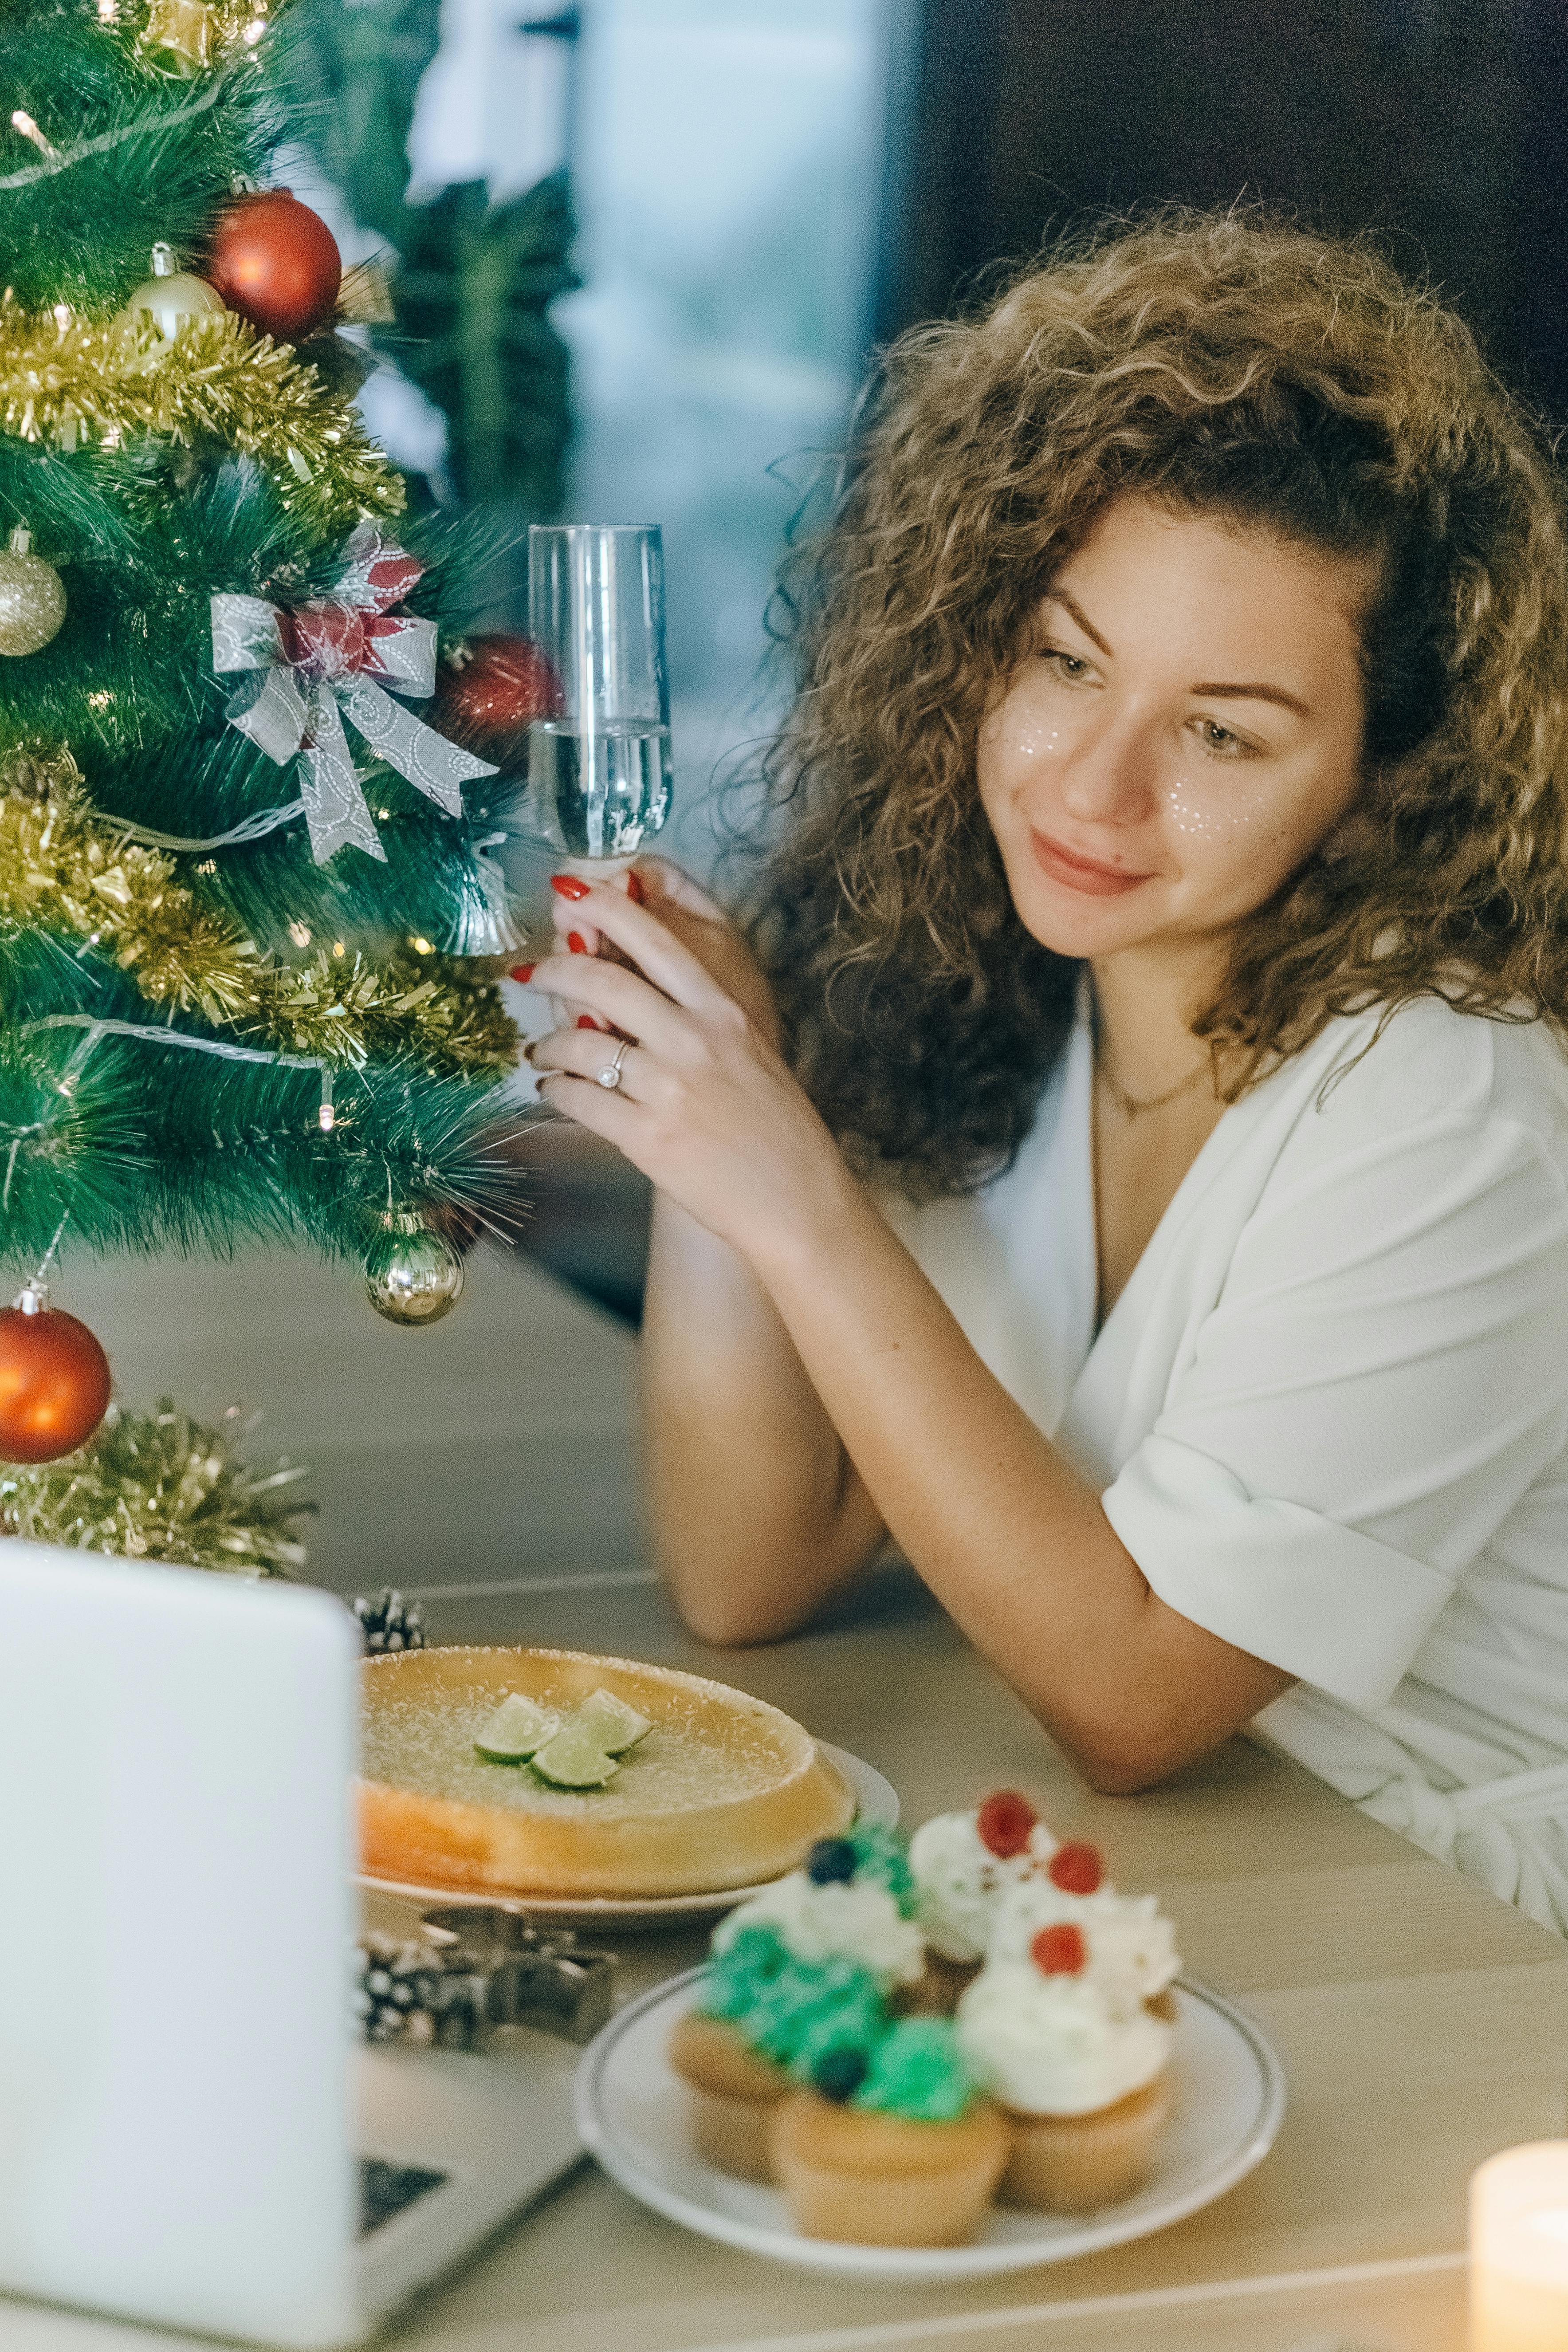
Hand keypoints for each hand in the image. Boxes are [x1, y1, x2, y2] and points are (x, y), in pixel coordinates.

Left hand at [527, 875, 850, 1261]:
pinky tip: (552, 1092)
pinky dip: (554, 1092)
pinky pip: (577, 1100)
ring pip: (578, 1044)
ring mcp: (669, 1090)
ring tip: (541, 1053)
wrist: (798, 1203)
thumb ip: (703, 1021)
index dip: (606, 907)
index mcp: (725, 1013)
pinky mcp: (647, 1138)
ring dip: (547, 1044)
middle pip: (603, 982)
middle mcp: (695, 1041)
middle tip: (531, 974)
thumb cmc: (780, 1131)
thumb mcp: (752, 1056)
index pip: (656, 942)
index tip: (572, 892)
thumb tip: (641, 994)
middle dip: (553, 970)